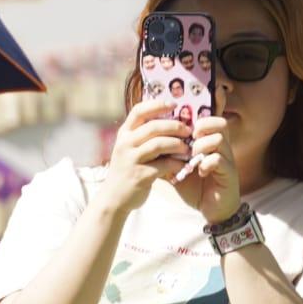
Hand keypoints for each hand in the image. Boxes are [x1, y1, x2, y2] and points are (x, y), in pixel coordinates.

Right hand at [94, 99, 187, 216]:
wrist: (114, 198)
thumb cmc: (127, 170)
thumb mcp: (129, 149)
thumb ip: (143, 136)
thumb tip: (170, 121)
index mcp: (124, 134)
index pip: (139, 111)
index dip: (157, 105)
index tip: (173, 104)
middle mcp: (125, 144)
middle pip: (153, 126)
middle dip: (174, 126)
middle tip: (188, 129)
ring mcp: (131, 160)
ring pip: (159, 144)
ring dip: (178, 144)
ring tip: (187, 147)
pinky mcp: (140, 175)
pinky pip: (164, 165)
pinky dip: (177, 163)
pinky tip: (184, 164)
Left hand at [173, 114, 240, 224]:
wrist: (212, 210)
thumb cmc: (197, 188)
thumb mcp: (178, 169)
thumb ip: (168, 157)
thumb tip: (149, 145)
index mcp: (211, 143)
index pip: (209, 118)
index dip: (196, 118)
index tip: (181, 129)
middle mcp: (222, 148)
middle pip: (219, 123)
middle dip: (201, 128)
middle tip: (190, 139)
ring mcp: (227, 159)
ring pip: (218, 139)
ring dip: (201, 146)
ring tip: (192, 157)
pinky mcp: (229, 173)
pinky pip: (219, 159)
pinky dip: (206, 164)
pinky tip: (200, 172)